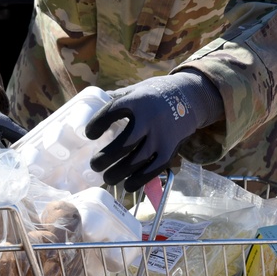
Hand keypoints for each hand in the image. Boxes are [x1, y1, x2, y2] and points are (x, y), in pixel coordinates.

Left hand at [85, 71, 221, 191]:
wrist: (188, 97)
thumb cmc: (152, 96)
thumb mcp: (134, 90)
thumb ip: (114, 100)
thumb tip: (89, 109)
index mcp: (136, 101)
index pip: (111, 111)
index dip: (97, 124)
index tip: (89, 134)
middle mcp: (149, 118)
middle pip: (124, 143)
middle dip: (106, 158)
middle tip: (94, 165)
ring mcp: (161, 135)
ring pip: (138, 160)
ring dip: (119, 172)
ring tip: (107, 177)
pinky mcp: (170, 149)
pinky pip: (154, 169)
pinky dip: (139, 180)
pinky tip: (128, 185)